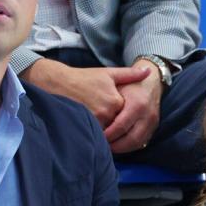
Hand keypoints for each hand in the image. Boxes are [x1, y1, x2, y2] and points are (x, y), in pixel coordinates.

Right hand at [23, 58, 149, 126]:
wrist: (57, 82)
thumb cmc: (84, 78)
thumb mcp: (108, 73)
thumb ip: (129, 74)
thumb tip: (148, 71)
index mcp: (115, 100)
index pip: (127, 115)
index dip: (125, 114)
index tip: (120, 111)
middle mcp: (107, 113)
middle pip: (118, 125)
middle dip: (116, 124)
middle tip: (108, 118)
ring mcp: (94, 121)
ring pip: (108, 132)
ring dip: (107, 131)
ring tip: (100, 122)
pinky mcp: (83, 125)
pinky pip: (95, 135)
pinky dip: (96, 133)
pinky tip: (92, 128)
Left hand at [103, 59, 163, 152]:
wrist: (151, 82)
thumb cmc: (130, 84)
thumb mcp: (118, 86)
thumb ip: (107, 103)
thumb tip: (94, 119)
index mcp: (138, 104)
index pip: (121, 126)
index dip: (107, 134)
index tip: (96, 136)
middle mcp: (148, 115)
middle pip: (131, 139)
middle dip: (115, 145)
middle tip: (101, 145)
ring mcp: (153, 122)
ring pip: (137, 144)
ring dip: (122, 148)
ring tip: (108, 147)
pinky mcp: (154, 127)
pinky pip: (142, 143)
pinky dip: (129, 146)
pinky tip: (118, 145)